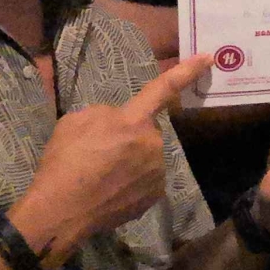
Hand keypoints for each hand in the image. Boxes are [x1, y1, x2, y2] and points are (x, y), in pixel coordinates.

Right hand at [11, 55, 212, 263]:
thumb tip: (117, 120)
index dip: (187, 71)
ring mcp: (156, 171)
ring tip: (101, 174)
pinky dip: (131, 182)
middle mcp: (153, 143)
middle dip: (130, 135)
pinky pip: (146, 179)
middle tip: (100, 152)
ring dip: (131, 159)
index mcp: (133, 121)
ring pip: (147, 156)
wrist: (60, 211)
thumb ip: (105, 114)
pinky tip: (110, 190)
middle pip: (146, 131)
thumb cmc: (65, 162)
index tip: (209, 58)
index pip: (163, 89)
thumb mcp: (76, 121)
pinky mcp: (154, 195)